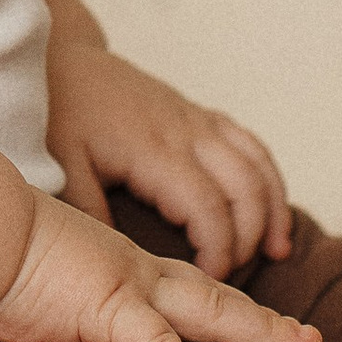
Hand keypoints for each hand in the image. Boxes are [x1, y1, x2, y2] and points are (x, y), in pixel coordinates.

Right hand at [0, 194, 320, 341]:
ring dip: (262, 333)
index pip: (183, 291)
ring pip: (210, 312)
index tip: (258, 325)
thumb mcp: (31, 282)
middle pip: (216, 298)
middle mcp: (134, 273)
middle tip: (313, 341)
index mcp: (118, 268)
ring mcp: (126, 288)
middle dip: (267, 322)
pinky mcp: (105, 308)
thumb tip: (45, 318)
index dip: (224, 307)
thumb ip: (52, 303)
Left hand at [44, 38, 292, 278]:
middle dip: (250, 238)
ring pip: (257, 166)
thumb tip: (118, 260)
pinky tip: (272, 210)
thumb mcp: (64, 166)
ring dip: (274, 210)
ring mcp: (199, 122)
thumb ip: (90, 210)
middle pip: (245, 190)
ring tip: (277, 251)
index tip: (210, 279)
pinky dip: (270, 179)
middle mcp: (188, 134)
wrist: (67, 61)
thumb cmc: (63, 115)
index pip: (207, 208)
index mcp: (155, 151)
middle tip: (235, 276)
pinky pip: (252, 145)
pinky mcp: (203, 115)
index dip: (219, 249)